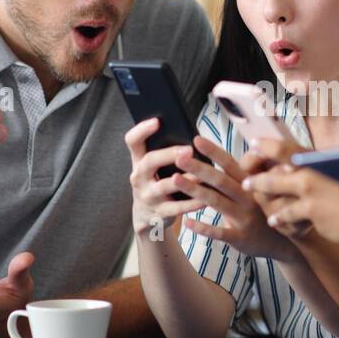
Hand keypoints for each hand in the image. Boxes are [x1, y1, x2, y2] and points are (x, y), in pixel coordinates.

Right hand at [125, 117, 207, 233]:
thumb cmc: (157, 182)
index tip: (157, 121)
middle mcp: (139, 177)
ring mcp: (148, 196)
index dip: (142, 130)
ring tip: (201, 175)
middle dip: (168, 155)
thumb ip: (165, 152)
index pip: (133, 141)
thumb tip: (191, 136)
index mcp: (138, 161)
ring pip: (164, 186)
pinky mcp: (159, 213)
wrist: (147, 216)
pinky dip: (192, 203)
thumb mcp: (154, 168)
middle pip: (149, 162)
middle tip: (189, 150)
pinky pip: (177, 208)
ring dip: (184, 180)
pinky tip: (206, 198)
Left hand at [177, 135, 300, 261]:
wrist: (282, 243)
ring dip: (195, 190)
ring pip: (218, 202)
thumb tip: (219, 157)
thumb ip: (238, 178)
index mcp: (249, 185)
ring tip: (175, 179)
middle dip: (199, 167)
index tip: (197, 139)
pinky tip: (186, 222)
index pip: (230, 164)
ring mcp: (244, 218)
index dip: (214, 152)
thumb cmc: (263, 212)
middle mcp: (248, 198)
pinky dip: (203, 228)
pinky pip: (220, 233)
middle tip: (178, 157)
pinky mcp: (241, 238)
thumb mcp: (256, 192)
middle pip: (221, 180)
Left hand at [243, 139, 338, 245]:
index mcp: (319, 158)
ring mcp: (310, 192)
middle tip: (247, 182)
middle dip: (257, 179)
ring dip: (266, 200)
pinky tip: (276, 222)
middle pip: (275, 173)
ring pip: (277, 195)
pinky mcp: (311, 212)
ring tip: (264, 209)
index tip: (253, 145)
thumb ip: (322, 170)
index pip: (285, 149)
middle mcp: (312, 172)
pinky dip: (281, 219)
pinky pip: (287, 215)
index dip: (266, 146)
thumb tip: (301, 167)